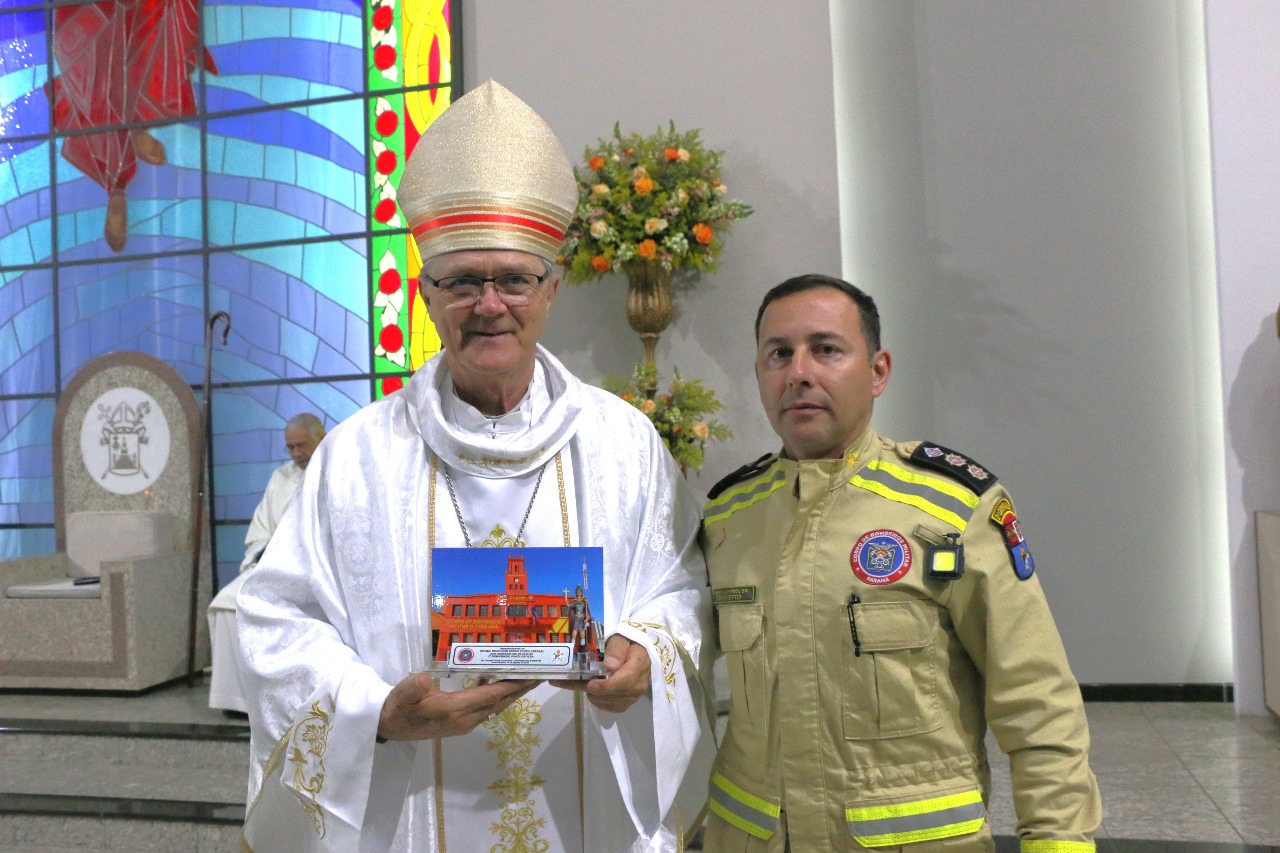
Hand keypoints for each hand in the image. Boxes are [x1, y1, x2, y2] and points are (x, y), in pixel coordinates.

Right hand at [377, 672, 534, 741]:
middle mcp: (464, 719)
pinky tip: (496, 681)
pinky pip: (485, 709)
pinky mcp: (461, 723)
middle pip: (499, 703)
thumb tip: (426, 678)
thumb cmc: (398, 706)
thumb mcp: (402, 694)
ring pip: (494, 708)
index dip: (512, 686)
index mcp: (454, 709)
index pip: (490, 696)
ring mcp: (464, 724)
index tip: (530, 676)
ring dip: (510, 693)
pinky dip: (496, 696)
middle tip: (538, 674)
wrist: (389, 726)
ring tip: (525, 677)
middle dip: (519, 689)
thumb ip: (414, 687)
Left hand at [553, 634, 650, 712]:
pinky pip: (610, 707)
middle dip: (590, 689)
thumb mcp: (621, 637)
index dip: (606, 686)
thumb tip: (610, 665)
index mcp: (639, 664)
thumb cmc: (627, 641)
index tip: (590, 684)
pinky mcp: (627, 702)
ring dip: (592, 694)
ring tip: (576, 682)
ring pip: (609, 702)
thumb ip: (616, 648)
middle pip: (613, 694)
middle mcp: (639, 684)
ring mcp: (634, 695)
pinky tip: (589, 690)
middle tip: (567, 681)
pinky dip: (597, 700)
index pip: (624, 681)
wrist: (637, 651)